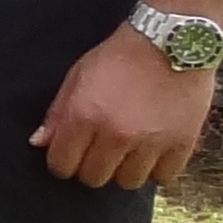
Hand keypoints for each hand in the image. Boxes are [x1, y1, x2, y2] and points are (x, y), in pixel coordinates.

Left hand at [34, 27, 211, 188]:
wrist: (172, 40)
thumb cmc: (120, 56)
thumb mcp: (78, 76)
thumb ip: (57, 113)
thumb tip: (39, 144)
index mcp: (84, 116)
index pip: (62, 166)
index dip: (63, 161)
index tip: (72, 153)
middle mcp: (116, 134)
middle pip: (93, 178)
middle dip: (93, 166)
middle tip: (102, 149)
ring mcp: (151, 141)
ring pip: (128, 182)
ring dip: (125, 169)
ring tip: (130, 149)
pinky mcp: (182, 143)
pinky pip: (163, 178)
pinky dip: (157, 168)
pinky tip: (154, 150)